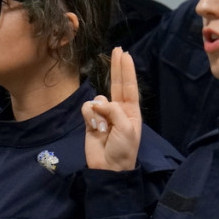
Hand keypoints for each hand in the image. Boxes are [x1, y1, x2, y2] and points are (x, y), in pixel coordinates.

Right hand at [83, 47, 141, 170]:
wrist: (109, 168)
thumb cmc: (123, 149)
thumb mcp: (126, 127)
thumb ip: (114, 110)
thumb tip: (98, 103)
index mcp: (130, 111)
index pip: (128, 86)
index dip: (126, 70)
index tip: (125, 54)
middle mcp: (117, 110)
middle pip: (116, 84)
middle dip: (116, 68)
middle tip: (116, 50)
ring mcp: (103, 115)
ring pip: (97, 99)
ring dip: (98, 110)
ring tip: (102, 127)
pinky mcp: (90, 121)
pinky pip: (87, 108)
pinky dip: (89, 116)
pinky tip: (94, 128)